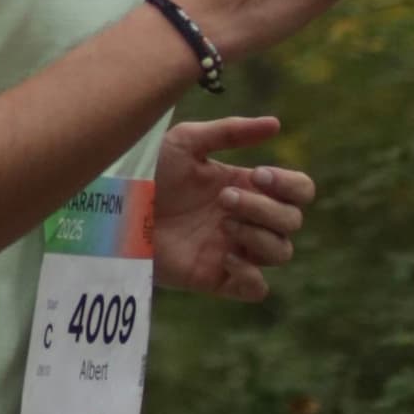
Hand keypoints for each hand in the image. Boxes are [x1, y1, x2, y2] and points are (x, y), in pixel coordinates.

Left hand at [154, 114, 314, 302]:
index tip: (259, 175)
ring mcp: (232, 250)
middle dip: (264, 208)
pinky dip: (251, 275)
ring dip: (259, 236)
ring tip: (222, 225)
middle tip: (223, 199)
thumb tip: (276, 125)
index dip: (291, 185)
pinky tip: (226, 257)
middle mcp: (245, 219)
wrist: (114, 209)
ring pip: (281, 253)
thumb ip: (231, 131)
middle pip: (293, 222)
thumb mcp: (187, 142)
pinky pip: (256, 288)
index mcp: (246, 187)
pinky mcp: (214, 278)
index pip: (299, 191)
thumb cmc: (146, 171)